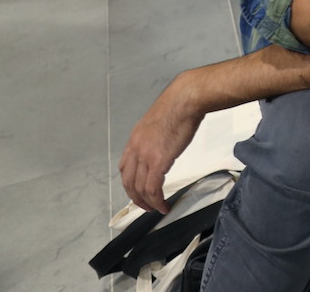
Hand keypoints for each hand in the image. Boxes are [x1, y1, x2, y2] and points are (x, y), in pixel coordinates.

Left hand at [118, 74, 203, 213]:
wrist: (185, 100)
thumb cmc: (178, 107)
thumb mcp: (158, 122)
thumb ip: (155, 136)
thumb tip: (163, 142)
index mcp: (134, 140)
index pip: (124, 168)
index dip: (130, 183)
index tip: (139, 190)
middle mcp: (135, 150)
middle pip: (128, 182)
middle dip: (136, 198)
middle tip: (146, 206)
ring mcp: (145, 156)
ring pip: (140, 188)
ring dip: (147, 202)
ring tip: (157, 208)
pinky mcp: (159, 161)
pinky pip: (153, 188)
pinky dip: (157, 200)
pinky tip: (163, 205)